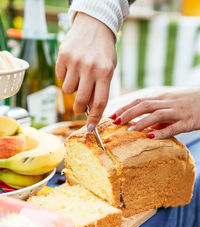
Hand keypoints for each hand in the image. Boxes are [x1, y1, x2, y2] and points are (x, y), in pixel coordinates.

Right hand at [56, 12, 116, 130]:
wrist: (94, 26)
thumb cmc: (103, 53)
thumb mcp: (108, 70)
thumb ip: (100, 89)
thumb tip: (89, 110)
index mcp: (105, 73)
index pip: (99, 102)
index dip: (94, 118)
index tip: (90, 129)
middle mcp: (90, 68)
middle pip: (81, 101)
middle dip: (80, 108)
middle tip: (81, 106)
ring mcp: (75, 62)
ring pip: (68, 91)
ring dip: (73, 89)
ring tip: (79, 76)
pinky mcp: (63, 56)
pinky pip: (60, 77)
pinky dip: (65, 76)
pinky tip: (73, 66)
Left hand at [110, 89, 199, 138]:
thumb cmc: (190, 104)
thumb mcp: (171, 107)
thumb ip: (158, 117)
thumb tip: (145, 129)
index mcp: (162, 98)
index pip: (139, 101)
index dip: (124, 108)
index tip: (112, 116)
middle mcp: (167, 102)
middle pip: (144, 105)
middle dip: (127, 113)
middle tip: (114, 122)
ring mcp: (177, 111)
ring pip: (156, 114)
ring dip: (141, 122)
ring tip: (128, 130)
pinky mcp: (188, 121)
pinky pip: (173, 127)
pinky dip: (161, 132)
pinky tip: (151, 137)